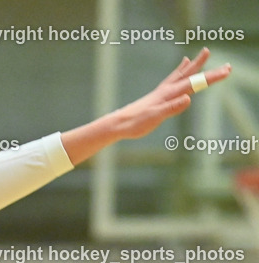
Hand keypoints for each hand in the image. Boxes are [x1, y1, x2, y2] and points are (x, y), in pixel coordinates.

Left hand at [113, 47, 230, 139]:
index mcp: (169, 94)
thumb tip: (188, 98)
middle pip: (190, 76)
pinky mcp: (156, 96)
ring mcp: (161, 92)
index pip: (195, 84)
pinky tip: (180, 69)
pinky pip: (171, 79)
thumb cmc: (136, 123)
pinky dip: (179, 71)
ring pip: (181, 75)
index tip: (227, 71)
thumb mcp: (156, 117)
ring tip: (201, 55)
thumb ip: (172, 108)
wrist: (118, 124)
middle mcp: (166, 90)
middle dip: (208, 69)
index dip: (212, 78)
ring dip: (193, 65)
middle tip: (225, 64)